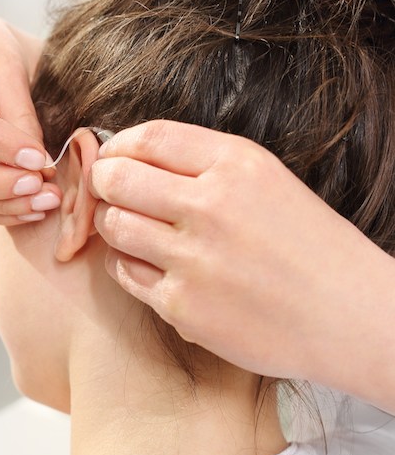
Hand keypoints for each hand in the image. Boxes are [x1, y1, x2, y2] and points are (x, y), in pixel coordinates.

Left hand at [89, 120, 394, 406]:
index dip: (117, 147)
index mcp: (237, 165)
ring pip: (113, 225)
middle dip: (104, 182)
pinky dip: (128, 265)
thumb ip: (201, 164)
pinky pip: (124, 272)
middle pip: (117, 179)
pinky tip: (151, 264)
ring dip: (113, 224)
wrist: (350, 316)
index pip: (147, 138)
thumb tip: (126, 155)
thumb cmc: (307, 246)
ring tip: (134, 229)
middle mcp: (211, 207)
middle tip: (111, 192)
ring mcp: (194, 260)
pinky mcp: (181, 305)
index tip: (114, 158)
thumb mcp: (267, 180)